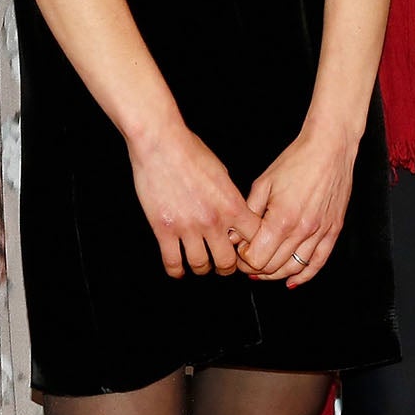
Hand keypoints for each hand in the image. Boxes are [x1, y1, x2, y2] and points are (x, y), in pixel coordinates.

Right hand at [127, 124, 262, 277]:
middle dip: (227, 267)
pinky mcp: (163, 230)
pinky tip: (178, 269)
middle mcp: (212, 220)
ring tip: (201, 265)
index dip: (250, 246)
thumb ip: (229, 197)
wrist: (161, 144)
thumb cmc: (191, 151)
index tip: (244, 249)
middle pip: (227, 261)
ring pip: (200, 265)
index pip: (252, 238)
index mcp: (231, 204)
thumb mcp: (222, 173)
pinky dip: (176, 271)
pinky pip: (173, 262)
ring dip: (202, 268)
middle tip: (223, 265)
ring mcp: (187, 227)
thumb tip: (233, 214)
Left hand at [238, 125, 357, 287]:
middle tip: (247, 261)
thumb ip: (248, 213)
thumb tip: (234, 237)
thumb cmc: (297, 160)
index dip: (243, 260)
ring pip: (293, 269)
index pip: (257, 258)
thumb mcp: (264, 183)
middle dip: (255, 268)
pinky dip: (304, 276)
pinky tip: (291, 281)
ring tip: (263, 269)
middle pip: (273, 267)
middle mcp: (302, 230)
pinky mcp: (333, 230)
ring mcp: (320, 232)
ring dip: (275, 274)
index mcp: (281, 219)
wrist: (330, 147)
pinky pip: (318, 263)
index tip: (239, 253)